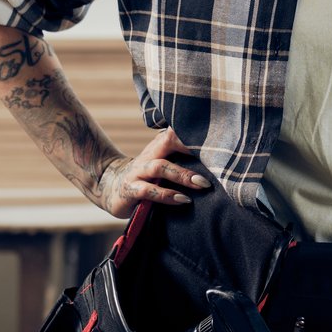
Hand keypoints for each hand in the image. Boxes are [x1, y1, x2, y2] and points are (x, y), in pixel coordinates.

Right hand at [95, 128, 213, 218]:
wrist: (111, 187)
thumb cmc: (149, 176)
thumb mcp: (166, 163)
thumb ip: (185, 159)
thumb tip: (220, 161)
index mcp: (160, 145)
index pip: (178, 131)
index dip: (196, 131)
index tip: (220, 133)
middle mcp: (150, 154)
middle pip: (168, 141)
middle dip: (191, 147)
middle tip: (216, 159)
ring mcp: (138, 171)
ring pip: (160, 167)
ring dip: (182, 175)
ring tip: (202, 184)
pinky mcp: (130, 189)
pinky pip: (148, 190)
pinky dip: (167, 195)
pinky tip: (182, 200)